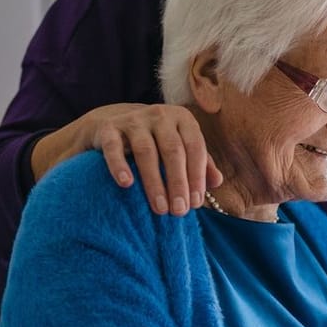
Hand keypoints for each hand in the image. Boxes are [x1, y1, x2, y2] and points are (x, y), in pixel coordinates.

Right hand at [55, 102, 222, 214]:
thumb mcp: (182, 147)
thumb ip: (201, 163)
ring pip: (146, 151)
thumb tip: (217, 181)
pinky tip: (126, 184)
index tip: (196, 203)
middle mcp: (160, 115)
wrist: (116, 123)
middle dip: (178, 183)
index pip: (195, 147)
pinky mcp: (109, 127)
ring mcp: (133, 120)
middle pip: (172, 150)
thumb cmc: (158, 142)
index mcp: (183, 119)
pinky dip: (119, 165)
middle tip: (179, 211)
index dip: (197, 176)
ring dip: (154, 182)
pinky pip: (113, 147)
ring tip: (159, 208)